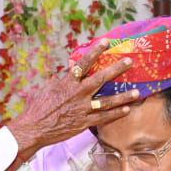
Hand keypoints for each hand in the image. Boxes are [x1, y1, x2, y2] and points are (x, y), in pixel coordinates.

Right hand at [5, 39, 139, 156]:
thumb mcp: (48, 88)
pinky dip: (116, 113)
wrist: (34, 129)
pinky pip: (103, 118)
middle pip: (100, 79)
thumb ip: (62, 77)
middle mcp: (77, 94)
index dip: (95, 51)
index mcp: (67, 82)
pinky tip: (127, 109)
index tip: (106, 42)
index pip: (83, 63)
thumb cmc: (38, 108)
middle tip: (129, 62)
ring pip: (107, 101)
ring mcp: (82, 109)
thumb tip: (71, 66)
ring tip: (136, 91)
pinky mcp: (84, 123)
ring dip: (123, 96)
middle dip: (116, 69)